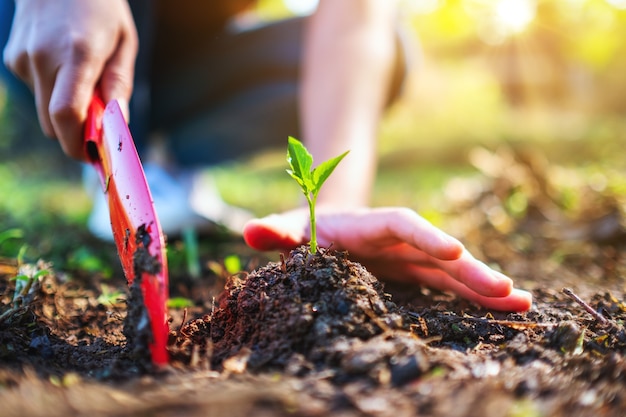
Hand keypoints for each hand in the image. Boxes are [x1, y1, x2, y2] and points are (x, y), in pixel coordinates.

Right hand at [3, 0, 136, 159]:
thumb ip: (119, 85)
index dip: (79, 143)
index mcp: (78, 53)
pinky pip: (37, 92)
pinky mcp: (13, 59)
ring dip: (66, 110)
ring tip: (83, 78)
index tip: (96, 156)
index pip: (67, 113)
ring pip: (44, 110)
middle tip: (98, 129)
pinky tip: (62, 62)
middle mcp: (44, 57)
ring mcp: (23, 58)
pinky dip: (53, 90)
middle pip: (54, 123)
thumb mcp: (124, 42)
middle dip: (76, 135)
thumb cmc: (100, 8)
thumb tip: (118, 126)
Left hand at [243, 206, 532, 311]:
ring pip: (453, 272)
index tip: (453, 251)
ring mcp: (411, 259)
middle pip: (438, 252)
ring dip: (485, 287)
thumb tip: (249, 230)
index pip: (401, 224)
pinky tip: (508, 312)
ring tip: (522, 305)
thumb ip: (275, 231)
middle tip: (506, 291)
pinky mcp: (417, 276)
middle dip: (470, 270)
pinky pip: (450, 287)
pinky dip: (477, 298)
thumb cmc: (307, 231)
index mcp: (370, 226)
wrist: (328, 229)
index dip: (426, 236)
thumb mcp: (291, 230)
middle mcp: (398, 241)